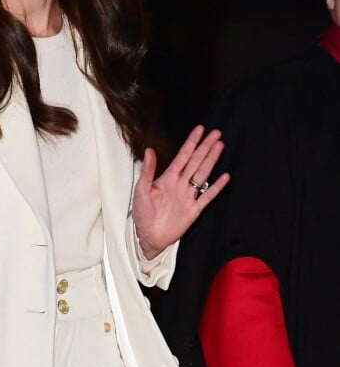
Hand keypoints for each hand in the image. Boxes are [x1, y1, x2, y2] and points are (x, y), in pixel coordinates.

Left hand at [132, 125, 229, 259]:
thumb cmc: (142, 214)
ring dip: (211, 160)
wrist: (148, 237)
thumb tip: (149, 150)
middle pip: (196, 162)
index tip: (199, 130)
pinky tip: (224, 176)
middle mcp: (180, 184)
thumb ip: (148, 171)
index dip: (191, 143)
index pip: (182, 156)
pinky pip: (207, 196)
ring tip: (220, 146)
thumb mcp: (141, 190)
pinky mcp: (194, 210)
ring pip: (203, 174)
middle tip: (216, 133)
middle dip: (205, 147)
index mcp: (167, 178)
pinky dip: (216, 187)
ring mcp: (188, 196)